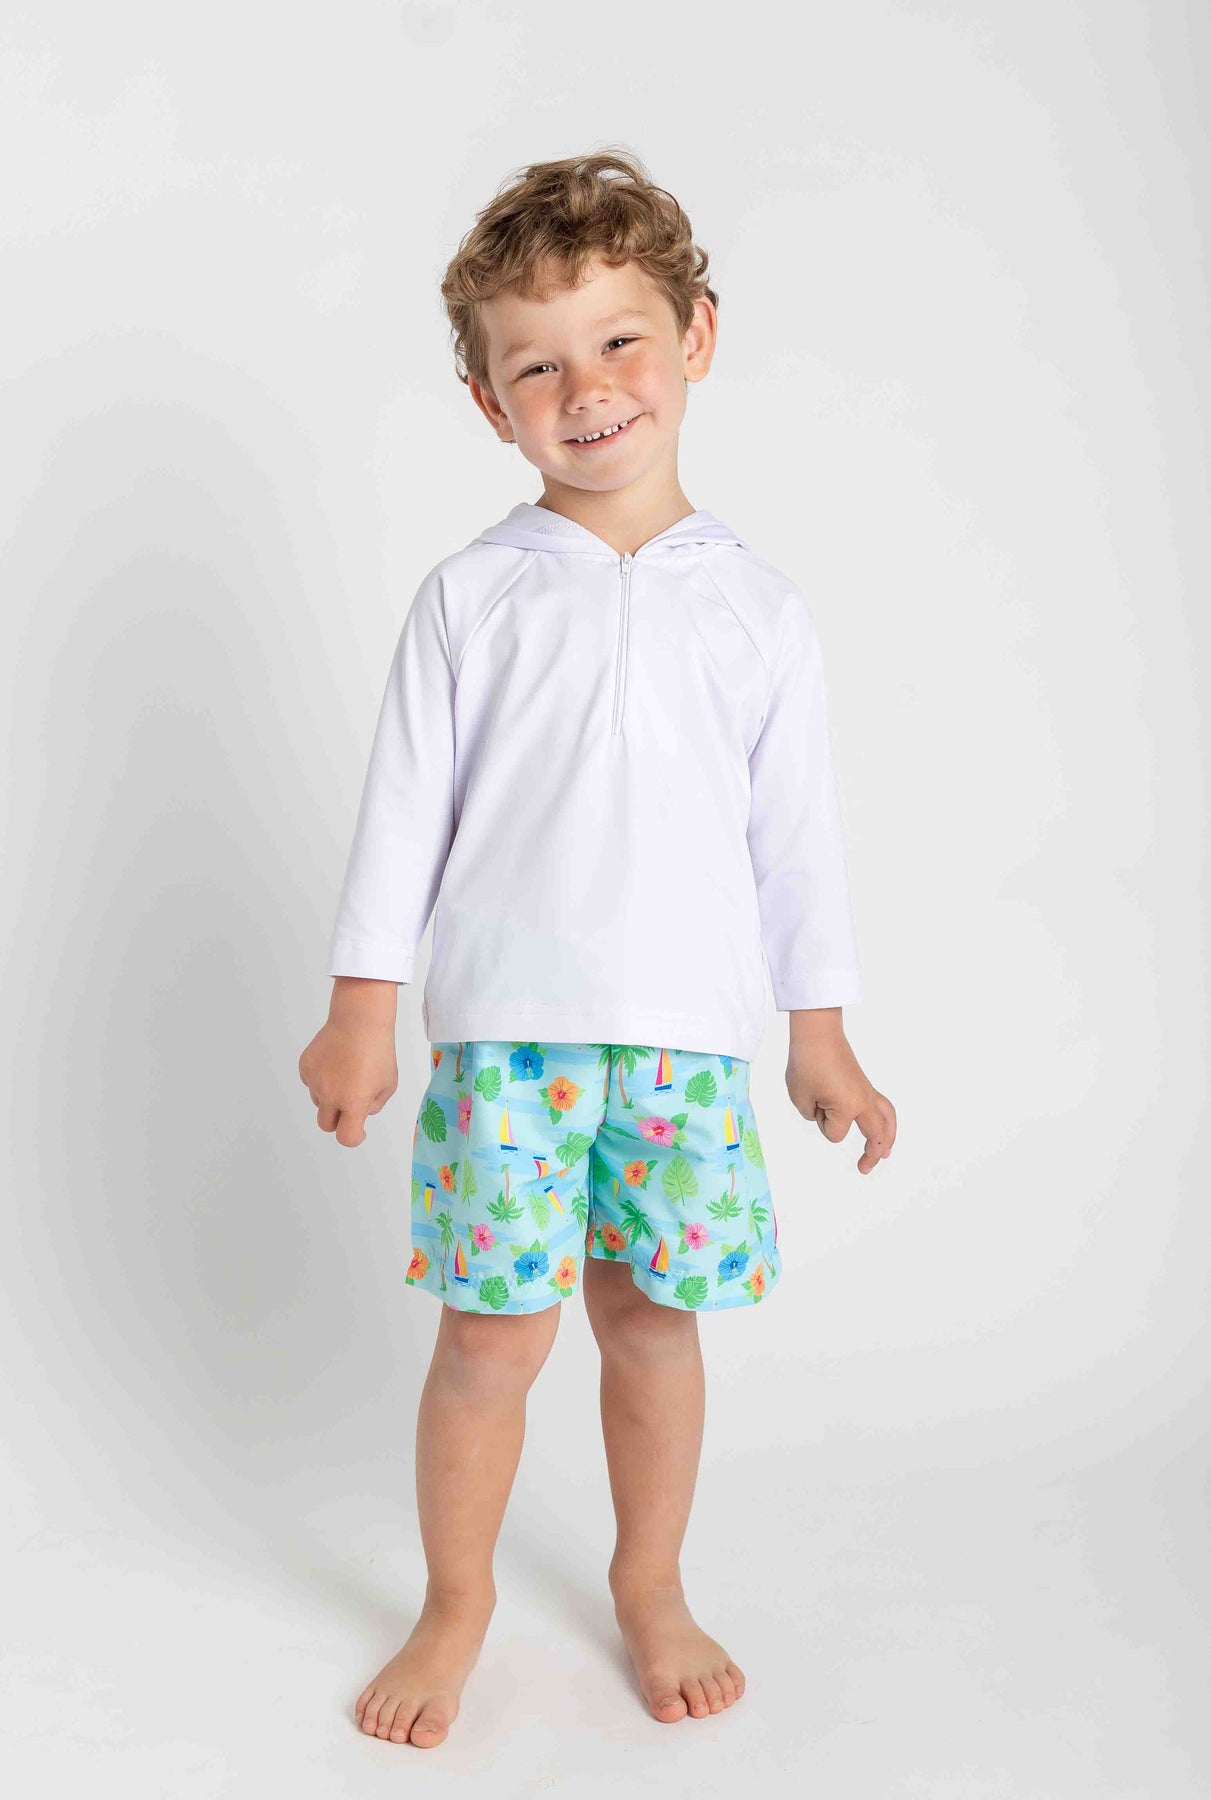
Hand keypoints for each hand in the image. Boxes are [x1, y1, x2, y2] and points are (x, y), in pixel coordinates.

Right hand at [299, 983, 398, 1146]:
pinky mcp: (305, 1066)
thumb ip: (374, 1104)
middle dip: (338, 1120)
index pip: (346, 1136)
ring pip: (319, 1101)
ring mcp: (315, 1080)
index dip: (354, 1137)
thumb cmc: (379, 1050)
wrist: (360, 1019)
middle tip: (349, 1104)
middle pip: (326, 1124)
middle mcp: (330, 1094)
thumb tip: (360, 1111)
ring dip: (330, 1096)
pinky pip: (311, 1082)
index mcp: (354, 1101)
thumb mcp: (389, 1083)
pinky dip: (321, 1079)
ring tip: (346, 1073)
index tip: (359, 1130)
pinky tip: (335, 1062)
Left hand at [785, 1011, 895, 1173]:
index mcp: (848, 1106)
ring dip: (888, 1137)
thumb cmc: (807, 1062)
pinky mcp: (864, 1083)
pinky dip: (884, 1119)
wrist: (817, 1033)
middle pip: (878, 1133)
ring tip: (884, 1153)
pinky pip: (882, 1105)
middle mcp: (863, 1100)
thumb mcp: (800, 1097)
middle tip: (864, 1168)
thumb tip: (828, 1110)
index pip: (834, 1133)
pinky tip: (879, 1126)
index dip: (819, 1121)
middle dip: (873, 1153)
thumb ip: (812, 1114)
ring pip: (887, 1117)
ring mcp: (866, 1091)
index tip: (812, 1101)